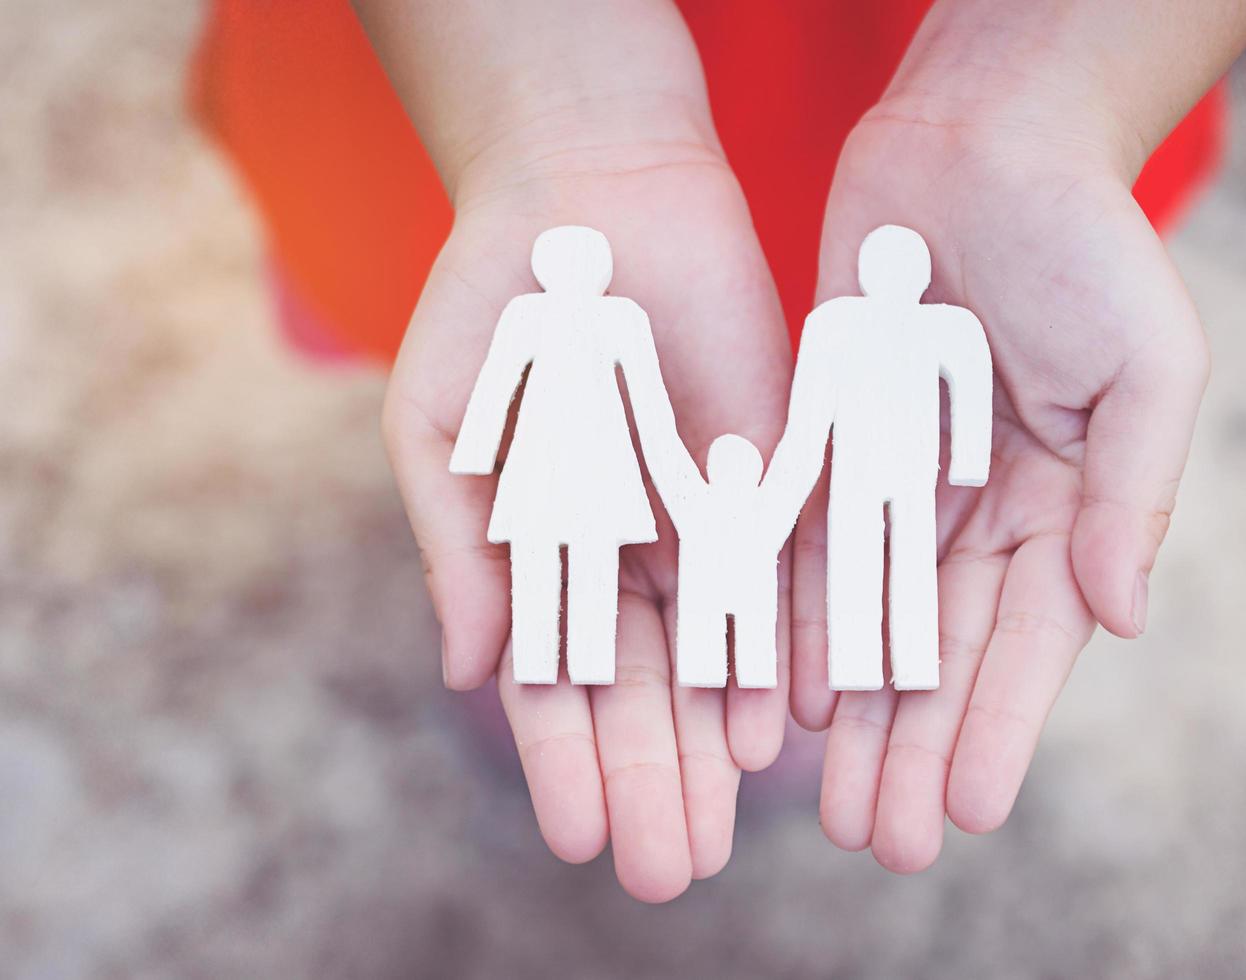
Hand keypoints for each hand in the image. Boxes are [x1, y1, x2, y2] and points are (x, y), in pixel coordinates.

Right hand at [381, 107, 793, 898]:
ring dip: (716, 745)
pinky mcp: (768, 474)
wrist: (586, 194)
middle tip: (663, 871)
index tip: (576, 835)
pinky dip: (776, 645)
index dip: (566, 760)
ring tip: (718, 831)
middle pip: (646, 691)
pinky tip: (777, 720)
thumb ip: (462, 549)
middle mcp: (632, 557)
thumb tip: (467, 672)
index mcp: (549, 557)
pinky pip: (777, 573)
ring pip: (715, 654)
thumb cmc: (492, 310)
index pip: (559, 683)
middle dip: (651, 779)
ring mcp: (702, 520)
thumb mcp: (443, 431)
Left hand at [791, 88, 1209, 870]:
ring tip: (831, 803)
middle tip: (884, 842)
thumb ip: (1133, 495)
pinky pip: (806, 547)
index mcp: (1067, 502)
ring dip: (851, 713)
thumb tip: (1121, 620)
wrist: (982, 143)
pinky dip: (792, 619)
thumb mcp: (1147, 366)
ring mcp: (903, 479)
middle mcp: (982, 507)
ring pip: (867, 617)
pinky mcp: (831, 442)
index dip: (998, 725)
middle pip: (940, 649)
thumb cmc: (1084, 242)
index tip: (967, 810)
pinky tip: (778, 695)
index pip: (1028, 639)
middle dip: (914, 747)